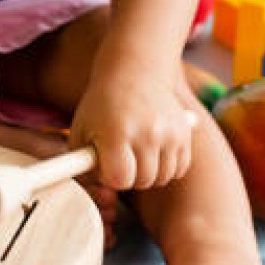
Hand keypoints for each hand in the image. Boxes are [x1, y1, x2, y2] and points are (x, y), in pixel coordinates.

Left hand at [70, 63, 195, 190]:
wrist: (134, 72)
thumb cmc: (102, 106)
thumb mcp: (80, 131)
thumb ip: (81, 165)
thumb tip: (99, 191)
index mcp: (117, 132)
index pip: (120, 179)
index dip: (111, 177)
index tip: (106, 164)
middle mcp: (148, 133)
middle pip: (143, 181)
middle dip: (130, 176)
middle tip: (121, 158)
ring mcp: (170, 133)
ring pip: (162, 178)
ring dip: (149, 173)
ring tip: (136, 154)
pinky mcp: (185, 133)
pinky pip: (179, 168)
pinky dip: (167, 167)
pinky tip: (154, 152)